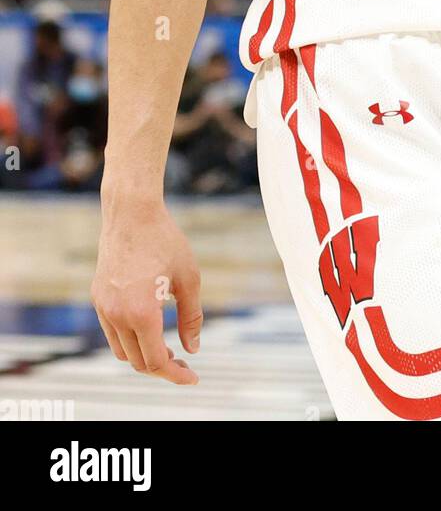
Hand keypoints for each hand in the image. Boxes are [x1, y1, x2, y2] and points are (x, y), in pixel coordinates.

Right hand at [92, 200, 201, 383]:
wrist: (132, 213)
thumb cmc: (165, 241)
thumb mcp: (188, 278)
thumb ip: (191, 317)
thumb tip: (193, 348)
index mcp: (141, 313)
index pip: (156, 360)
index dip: (175, 374)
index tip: (192, 377)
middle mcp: (117, 315)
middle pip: (138, 361)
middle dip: (162, 368)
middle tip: (184, 363)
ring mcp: (103, 308)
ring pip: (122, 351)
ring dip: (143, 356)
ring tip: (168, 349)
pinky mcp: (97, 298)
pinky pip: (112, 332)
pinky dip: (130, 340)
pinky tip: (149, 329)